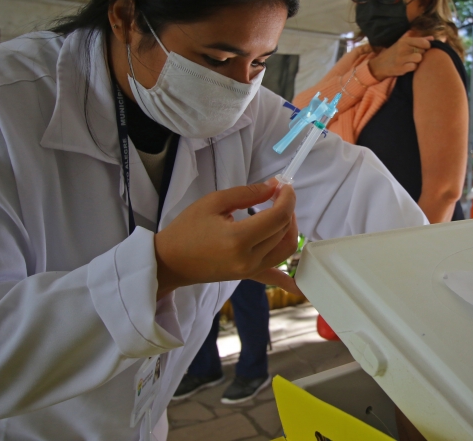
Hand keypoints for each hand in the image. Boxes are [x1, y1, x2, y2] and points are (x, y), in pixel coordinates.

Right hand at [154, 180, 297, 298]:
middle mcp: (249, 259)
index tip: (284, 185)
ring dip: (290, 229)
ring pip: (286, 249)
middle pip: (284, 231)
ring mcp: (251, 271)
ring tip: (280, 213)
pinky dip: (289, 281)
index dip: (287, 198)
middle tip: (278, 194)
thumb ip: (248, 193)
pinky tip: (302, 287)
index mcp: (239, 239)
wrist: (170, 261)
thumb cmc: (186, 229)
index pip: (278, 217)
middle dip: (287, 208)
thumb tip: (274, 186)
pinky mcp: (249, 276)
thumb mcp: (214, 202)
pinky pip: (275, 276)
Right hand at [367, 31, 432, 80]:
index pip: (424, 42)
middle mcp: (403, 48)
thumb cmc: (394, 53)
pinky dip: (413, 68)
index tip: (423, 49)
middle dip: (421, 54)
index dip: (427, 46)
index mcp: (404, 40)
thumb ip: (418, 40)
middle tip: (414, 56)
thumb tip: (432, 38)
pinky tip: (408, 67)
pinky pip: (414, 67)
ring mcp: (401, 58)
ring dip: (417, 61)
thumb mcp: (403, 43)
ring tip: (412, 61)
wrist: (379, 65)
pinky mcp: (400, 68)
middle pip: (422, 51)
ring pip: (419, 58)